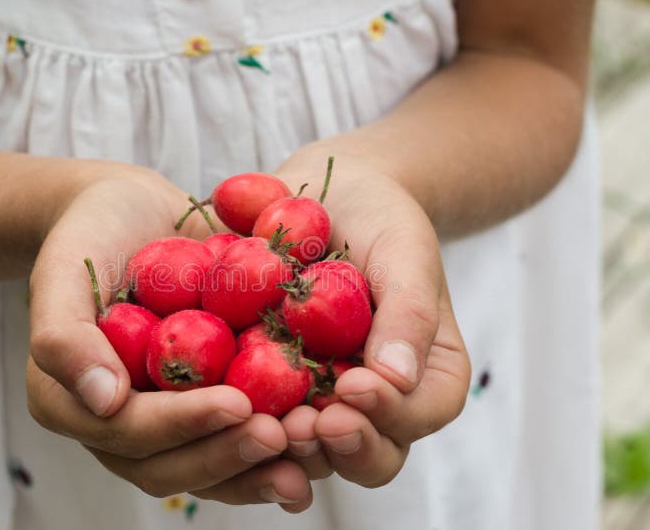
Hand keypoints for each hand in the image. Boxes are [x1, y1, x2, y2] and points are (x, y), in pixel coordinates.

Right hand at [26, 161, 312, 510]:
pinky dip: (277, 447)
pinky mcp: (207, 399)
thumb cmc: (92, 233)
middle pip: (173, 465)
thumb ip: (64, 335)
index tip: (235, 404)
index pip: (130, 431)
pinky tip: (319, 442)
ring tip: (310, 453)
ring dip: (260, 467)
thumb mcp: (64, 270)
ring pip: (210, 465)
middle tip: (281, 435)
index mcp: (77, 403)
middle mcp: (124, 423)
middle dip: (228, 454)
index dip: (182, 424)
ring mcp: (168, 416)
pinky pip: (238, 435)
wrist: (132, 211)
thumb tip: (103, 402)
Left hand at [275, 149, 470, 486]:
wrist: (327, 197)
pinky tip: (222, 411)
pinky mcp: (276, 388)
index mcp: (427, 374)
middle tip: (304, 426)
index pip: (422, 413)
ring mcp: (325, 400)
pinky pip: (265, 419)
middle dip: (338, 446)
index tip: (352, 387)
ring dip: (290, 449)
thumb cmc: (379, 219)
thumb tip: (399, 378)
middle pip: (371, 454)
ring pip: (316, 451)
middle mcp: (379, 399)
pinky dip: (246, 424)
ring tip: (262, 424)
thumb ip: (409, 310)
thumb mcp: (404, 251)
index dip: (390, 414)